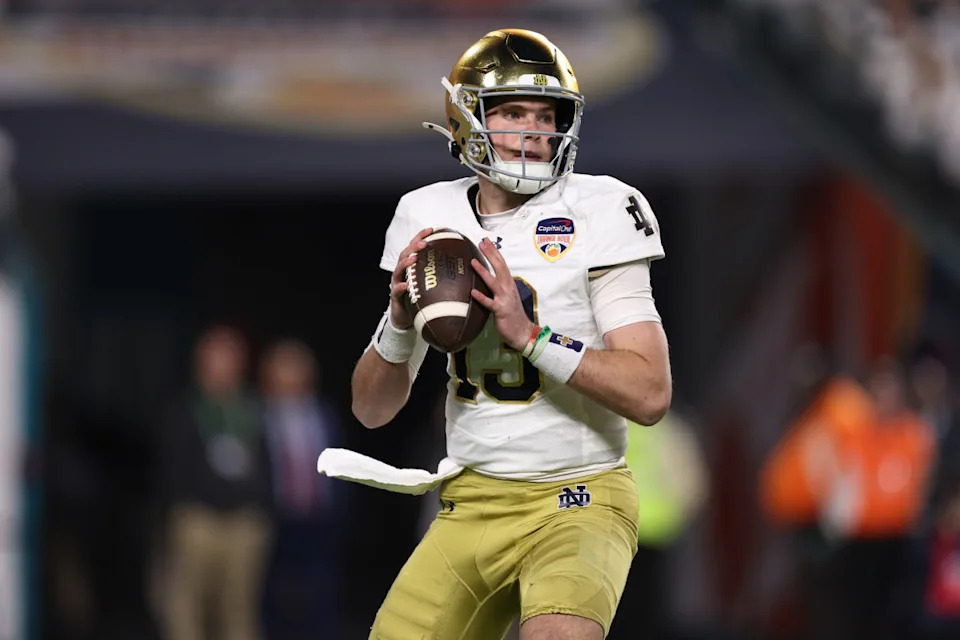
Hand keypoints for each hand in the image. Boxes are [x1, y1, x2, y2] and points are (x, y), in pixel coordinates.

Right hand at [390, 227, 433, 328]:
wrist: (406, 317)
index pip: (415, 248)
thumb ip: (442, 275)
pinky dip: (401, 287)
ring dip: (406, 263)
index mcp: (412, 267)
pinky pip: (396, 291)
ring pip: (398, 270)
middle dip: (414, 247)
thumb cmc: (420, 299)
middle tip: (424, 243)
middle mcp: (403, 272)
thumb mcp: (432, 285)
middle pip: (405, 254)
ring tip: (414, 258)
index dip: (422, 237)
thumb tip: (466, 267)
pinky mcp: (395, 296)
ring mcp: (397, 283)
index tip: (433, 229)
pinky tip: (406, 285)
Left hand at [471, 237, 534, 351]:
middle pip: (500, 267)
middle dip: (491, 254)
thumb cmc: (512, 313)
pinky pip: (489, 303)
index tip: (486, 240)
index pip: (502, 264)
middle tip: (482, 242)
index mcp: (509, 283)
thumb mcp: (506, 296)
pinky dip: (481, 297)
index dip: (494, 252)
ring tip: (473, 262)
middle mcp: (508, 288)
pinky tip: (472, 292)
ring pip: (493, 282)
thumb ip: (498, 285)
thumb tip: (486, 276)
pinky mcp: (500, 311)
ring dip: (483, 272)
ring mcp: (504, 299)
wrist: (522, 331)